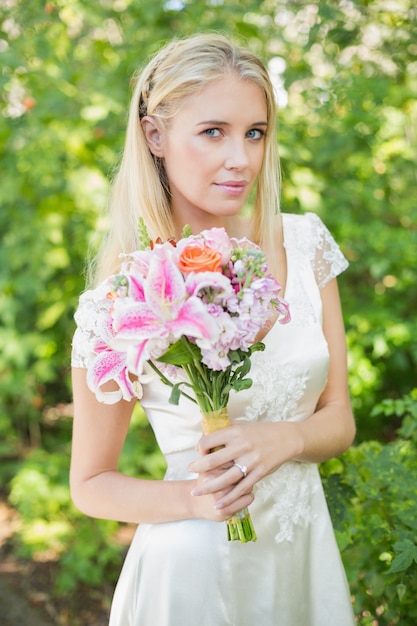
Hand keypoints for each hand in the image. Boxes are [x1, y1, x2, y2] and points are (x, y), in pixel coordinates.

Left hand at [188, 420, 303, 514]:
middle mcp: (242, 446)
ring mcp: (251, 461)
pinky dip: (229, 498)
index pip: (210, 440)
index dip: (200, 446)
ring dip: (209, 487)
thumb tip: (204, 433)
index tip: (199, 451)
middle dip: (199, 467)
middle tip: (189, 470)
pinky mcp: (259, 473)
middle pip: (214, 460)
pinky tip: (218, 504)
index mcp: (235, 432)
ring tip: (197, 492)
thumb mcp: (242, 425)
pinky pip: (241, 488)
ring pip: (226, 478)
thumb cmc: (261, 431)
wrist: (286, 439)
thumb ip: (225, 429)